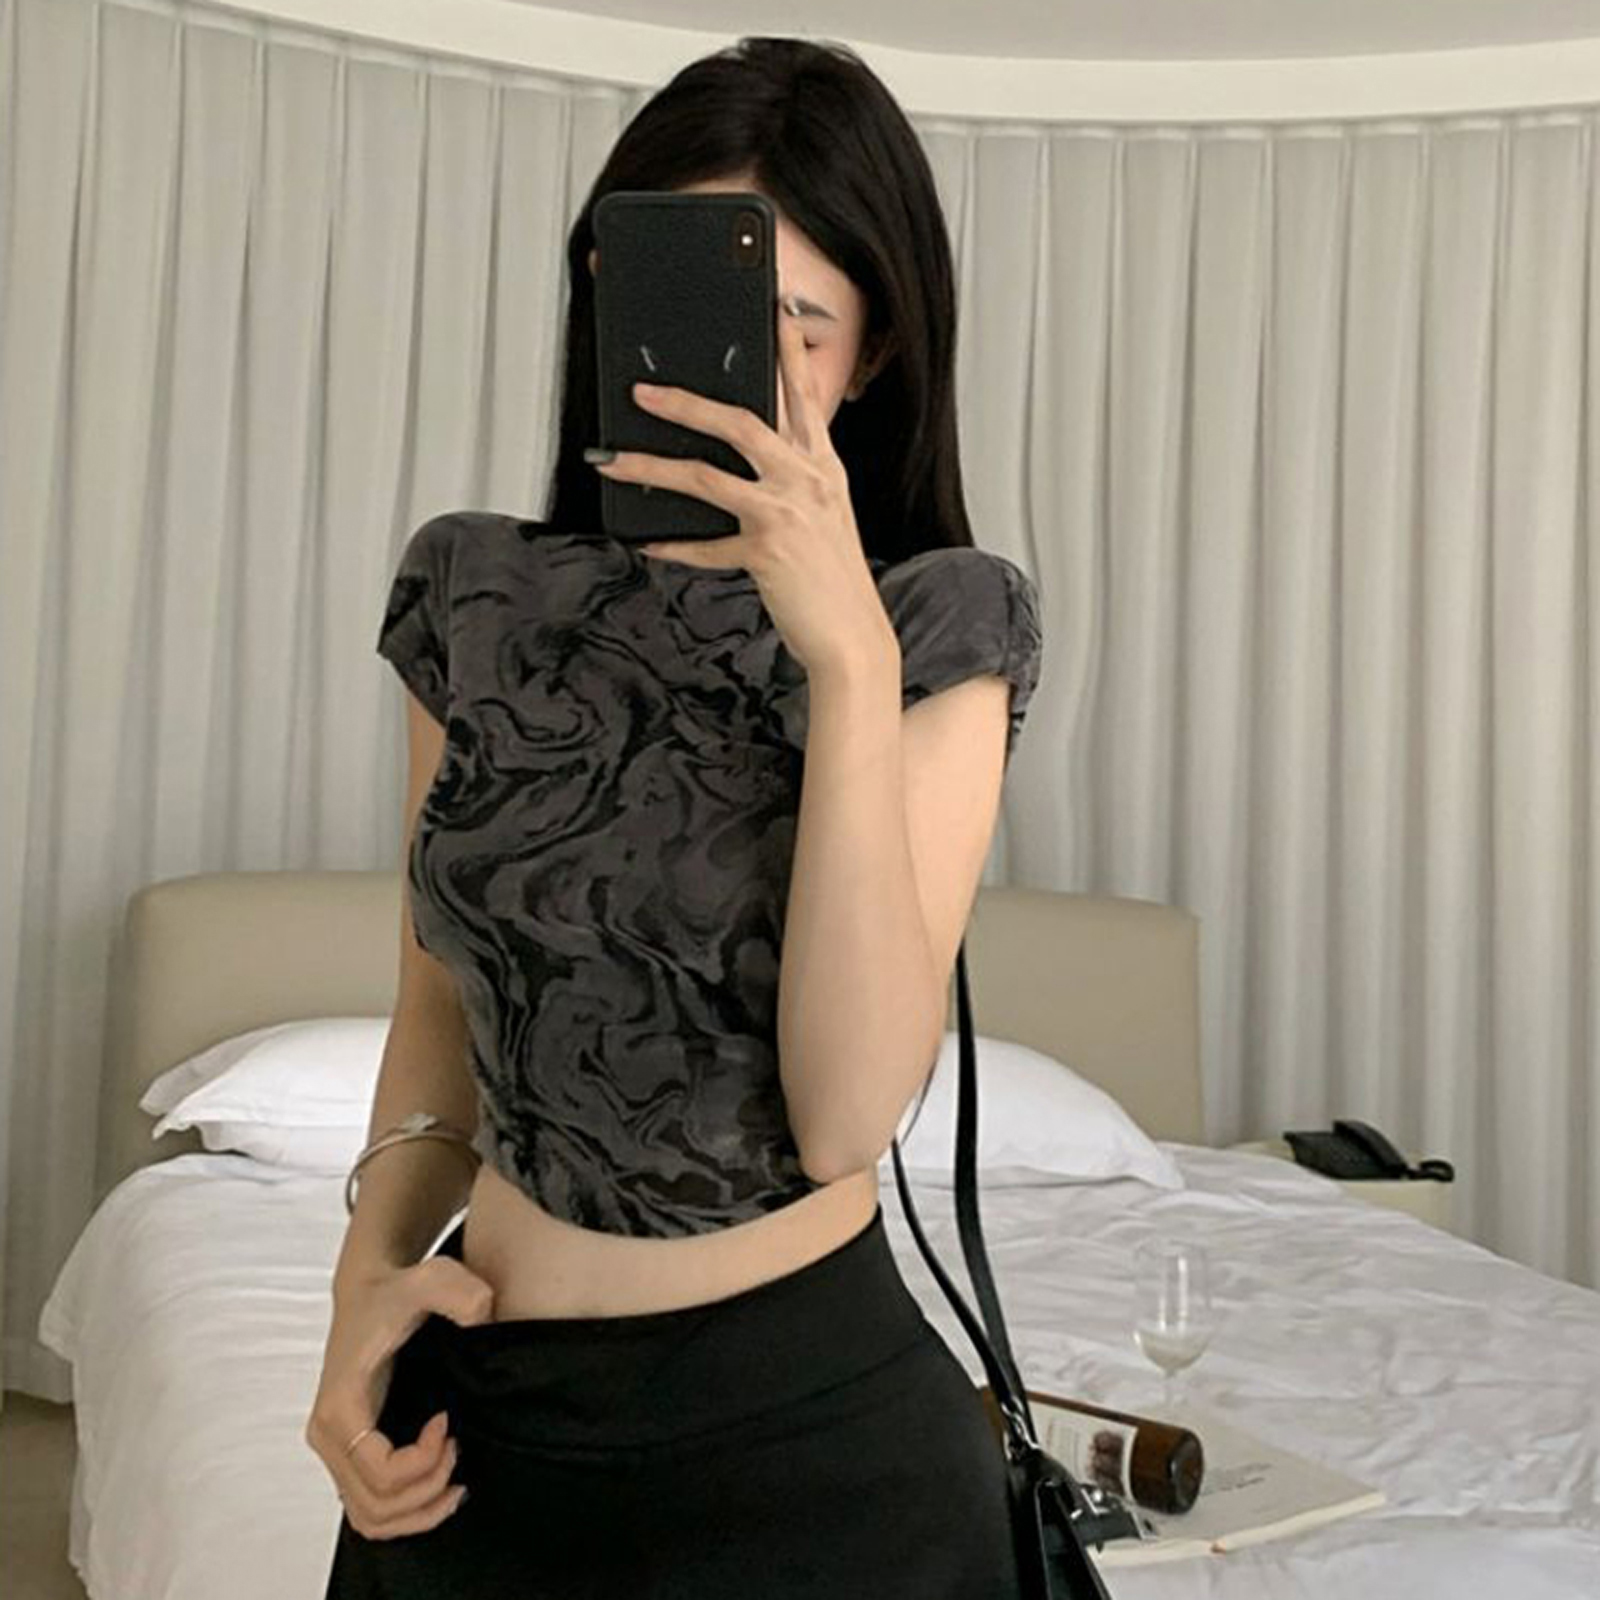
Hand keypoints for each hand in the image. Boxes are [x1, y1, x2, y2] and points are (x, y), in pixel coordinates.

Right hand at [304, 1251, 495, 1539]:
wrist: (371, 1289)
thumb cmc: (397, 1289)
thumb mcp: (433, 1278)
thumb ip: (462, 1292)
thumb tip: (483, 1318)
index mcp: (342, 1404)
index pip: (380, 1473)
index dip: (424, 1461)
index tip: (447, 1422)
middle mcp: (329, 1434)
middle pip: (377, 1505)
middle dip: (428, 1489)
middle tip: (457, 1450)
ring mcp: (335, 1447)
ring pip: (370, 1518)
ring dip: (418, 1511)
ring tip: (453, 1477)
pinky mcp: (347, 1452)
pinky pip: (369, 1507)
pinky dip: (405, 1512)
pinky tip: (439, 1484)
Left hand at [590, 296, 897, 680]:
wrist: (854, 637)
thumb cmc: (835, 580)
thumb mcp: (824, 518)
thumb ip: (791, 483)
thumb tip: (742, 464)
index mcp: (824, 467)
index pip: (804, 396)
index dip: (786, 352)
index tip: (772, 313)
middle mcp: (807, 481)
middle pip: (742, 421)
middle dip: (688, 402)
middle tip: (645, 390)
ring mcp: (786, 514)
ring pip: (707, 476)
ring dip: (653, 465)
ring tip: (614, 459)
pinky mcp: (766, 552)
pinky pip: (705, 544)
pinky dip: (673, 545)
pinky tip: (647, 543)